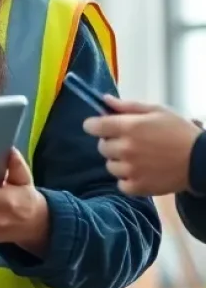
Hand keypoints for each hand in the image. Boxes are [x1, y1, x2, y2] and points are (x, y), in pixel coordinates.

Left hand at [82, 95, 201, 196]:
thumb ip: (127, 106)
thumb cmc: (180, 131)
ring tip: (139, 158)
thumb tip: (104, 100)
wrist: (202, 160)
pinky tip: (142, 172)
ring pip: (110, 165)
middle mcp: (125, 148)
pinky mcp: (138, 187)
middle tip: (131, 142)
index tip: (103, 126)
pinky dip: (128, 179)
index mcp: (127, 127)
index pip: (92, 126)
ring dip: (120, 161)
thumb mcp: (157, 111)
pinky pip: (121, 183)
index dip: (96, 125)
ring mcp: (130, 169)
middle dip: (112, 142)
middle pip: (101, 146)